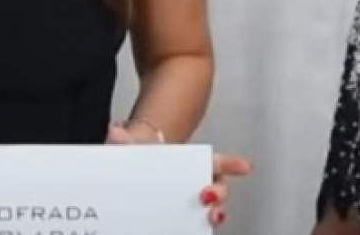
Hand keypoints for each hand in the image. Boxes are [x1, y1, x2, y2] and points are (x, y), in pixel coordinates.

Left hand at [106, 123, 251, 228]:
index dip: (231, 164)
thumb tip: (115, 134)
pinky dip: (195, 227)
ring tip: (209, 217)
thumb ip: (124, 141)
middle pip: (217, 188)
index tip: (245, 166)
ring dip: (214, 213)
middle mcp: (194, 184)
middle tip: (207, 196)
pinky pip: (193, 224)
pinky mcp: (178, 218)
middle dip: (218, 193)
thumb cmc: (139, 160)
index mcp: (188, 164)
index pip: (215, 163)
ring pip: (211, 209)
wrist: (130, 176)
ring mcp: (188, 202)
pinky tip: (193, 228)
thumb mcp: (132, 148)